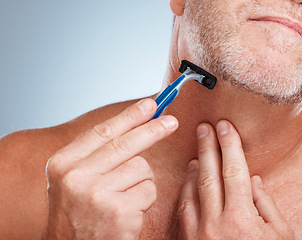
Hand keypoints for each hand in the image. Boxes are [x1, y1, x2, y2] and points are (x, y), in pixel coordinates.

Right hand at [43, 98, 177, 239]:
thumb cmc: (78, 213)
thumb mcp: (73, 179)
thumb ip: (96, 154)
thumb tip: (135, 125)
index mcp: (63, 163)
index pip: (103, 131)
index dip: (130, 116)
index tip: (150, 105)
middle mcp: (77, 177)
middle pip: (127, 143)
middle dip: (153, 130)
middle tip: (172, 121)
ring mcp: (98, 194)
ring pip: (142, 168)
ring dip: (141, 181)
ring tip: (124, 198)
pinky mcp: (120, 212)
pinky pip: (149, 190)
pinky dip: (145, 200)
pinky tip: (129, 212)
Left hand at [178, 120, 293, 239]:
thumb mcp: (281, 235)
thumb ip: (267, 205)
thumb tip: (253, 181)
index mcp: (241, 220)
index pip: (234, 171)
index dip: (229, 145)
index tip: (225, 126)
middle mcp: (216, 225)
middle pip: (209, 176)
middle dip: (207, 148)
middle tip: (204, 128)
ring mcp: (199, 234)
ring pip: (192, 191)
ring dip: (195, 168)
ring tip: (199, 151)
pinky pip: (184, 210)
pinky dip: (186, 190)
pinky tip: (190, 179)